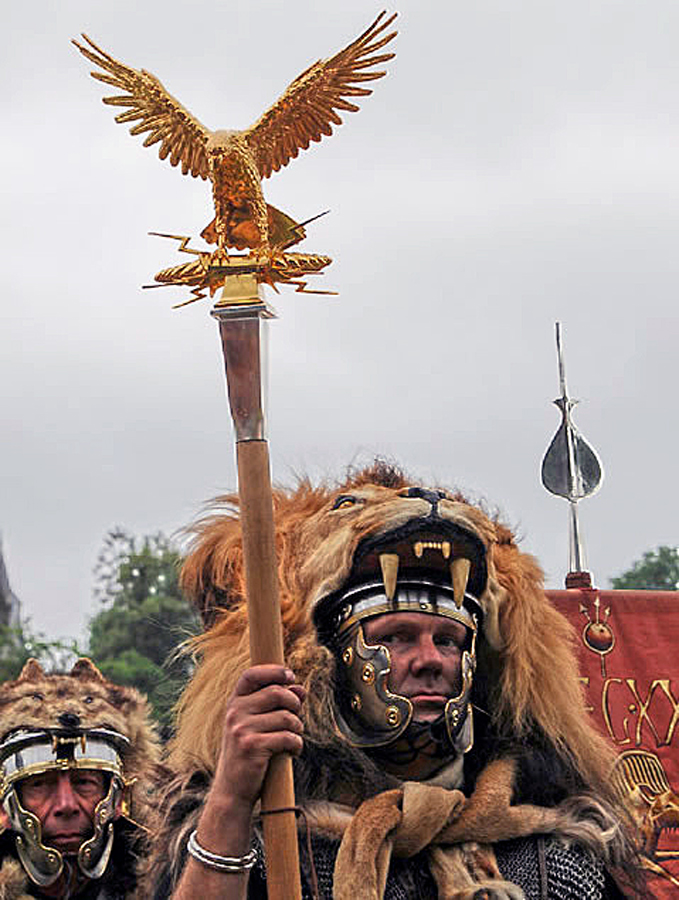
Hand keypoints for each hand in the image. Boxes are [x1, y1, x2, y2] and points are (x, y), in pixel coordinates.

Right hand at [211, 665, 305, 813]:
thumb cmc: (248, 754)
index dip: (274, 671)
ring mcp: (242, 730)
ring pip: (286, 716)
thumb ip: (276, 705)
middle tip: (296, 717)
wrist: (232, 791)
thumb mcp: (256, 725)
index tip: (290, 676)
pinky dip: (296, 744)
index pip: (251, 674)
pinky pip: (287, 737)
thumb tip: (301, 688)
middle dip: (294, 703)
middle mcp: (235, 713)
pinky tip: (292, 750)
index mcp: (234, 704)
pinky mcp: (253, 747)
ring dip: (297, 727)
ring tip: (294, 736)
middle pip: (276, 693)